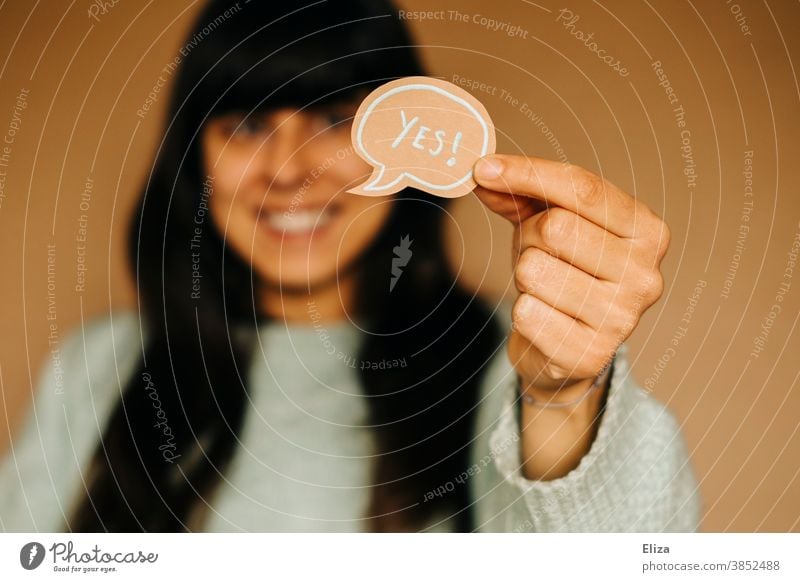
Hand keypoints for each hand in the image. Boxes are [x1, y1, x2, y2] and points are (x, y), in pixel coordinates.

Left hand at [473, 154, 669, 394]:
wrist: (569, 348)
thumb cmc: (563, 271)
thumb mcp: (548, 222)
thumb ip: (520, 193)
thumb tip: (485, 172)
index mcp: (647, 231)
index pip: (583, 187)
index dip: (528, 172)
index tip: (484, 168)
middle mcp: (644, 275)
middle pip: (555, 227)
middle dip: (529, 237)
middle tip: (536, 253)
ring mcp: (621, 319)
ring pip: (534, 270)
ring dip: (524, 277)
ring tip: (543, 289)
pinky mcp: (589, 355)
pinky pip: (526, 313)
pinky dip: (522, 311)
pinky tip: (543, 319)